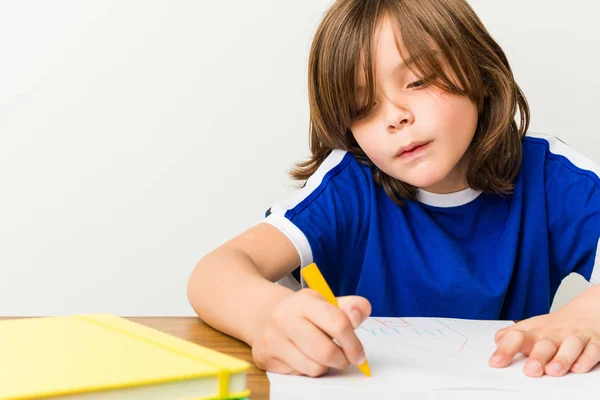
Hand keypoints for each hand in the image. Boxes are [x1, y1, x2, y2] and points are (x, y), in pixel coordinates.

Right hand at [251, 288, 370, 376]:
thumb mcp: (325, 302)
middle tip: (345, 358)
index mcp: (303, 300)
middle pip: (326, 352)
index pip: (338, 324)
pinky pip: (299, 374)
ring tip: (322, 354)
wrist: (264, 314)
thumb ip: (349, 307)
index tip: (359, 354)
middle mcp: (284, 318)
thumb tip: (360, 314)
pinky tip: (304, 356)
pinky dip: (308, 369)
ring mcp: (272, 339)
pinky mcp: (265, 357)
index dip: (354, 343)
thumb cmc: (303, 312)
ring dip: (325, 366)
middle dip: (342, 360)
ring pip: (314, 368)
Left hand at [489, 286, 599, 376]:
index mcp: (533, 332)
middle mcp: (553, 334)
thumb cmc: (553, 327)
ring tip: (553, 371)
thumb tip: (496, 344)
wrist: (586, 312)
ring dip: (562, 359)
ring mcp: (574, 337)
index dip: (505, 350)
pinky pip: (592, 350)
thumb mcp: (529, 328)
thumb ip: (509, 338)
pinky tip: (578, 368)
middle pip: (544, 344)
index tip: (496, 363)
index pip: (516, 337)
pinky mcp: (594, 343)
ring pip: (569, 346)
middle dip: (537, 357)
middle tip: (530, 370)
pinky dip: (586, 359)